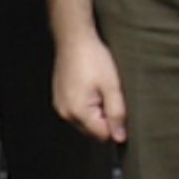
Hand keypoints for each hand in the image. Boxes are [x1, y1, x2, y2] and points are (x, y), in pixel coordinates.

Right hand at [52, 29, 127, 145]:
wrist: (73, 40)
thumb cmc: (94, 59)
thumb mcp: (112, 86)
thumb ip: (117, 114)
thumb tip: (119, 138)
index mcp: (78, 112)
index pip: (103, 135)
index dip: (115, 122)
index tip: (115, 102)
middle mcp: (65, 113)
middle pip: (93, 131)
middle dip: (104, 118)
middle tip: (107, 94)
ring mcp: (60, 107)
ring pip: (86, 122)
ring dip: (96, 112)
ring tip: (98, 88)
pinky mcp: (59, 100)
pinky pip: (77, 113)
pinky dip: (86, 105)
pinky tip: (89, 87)